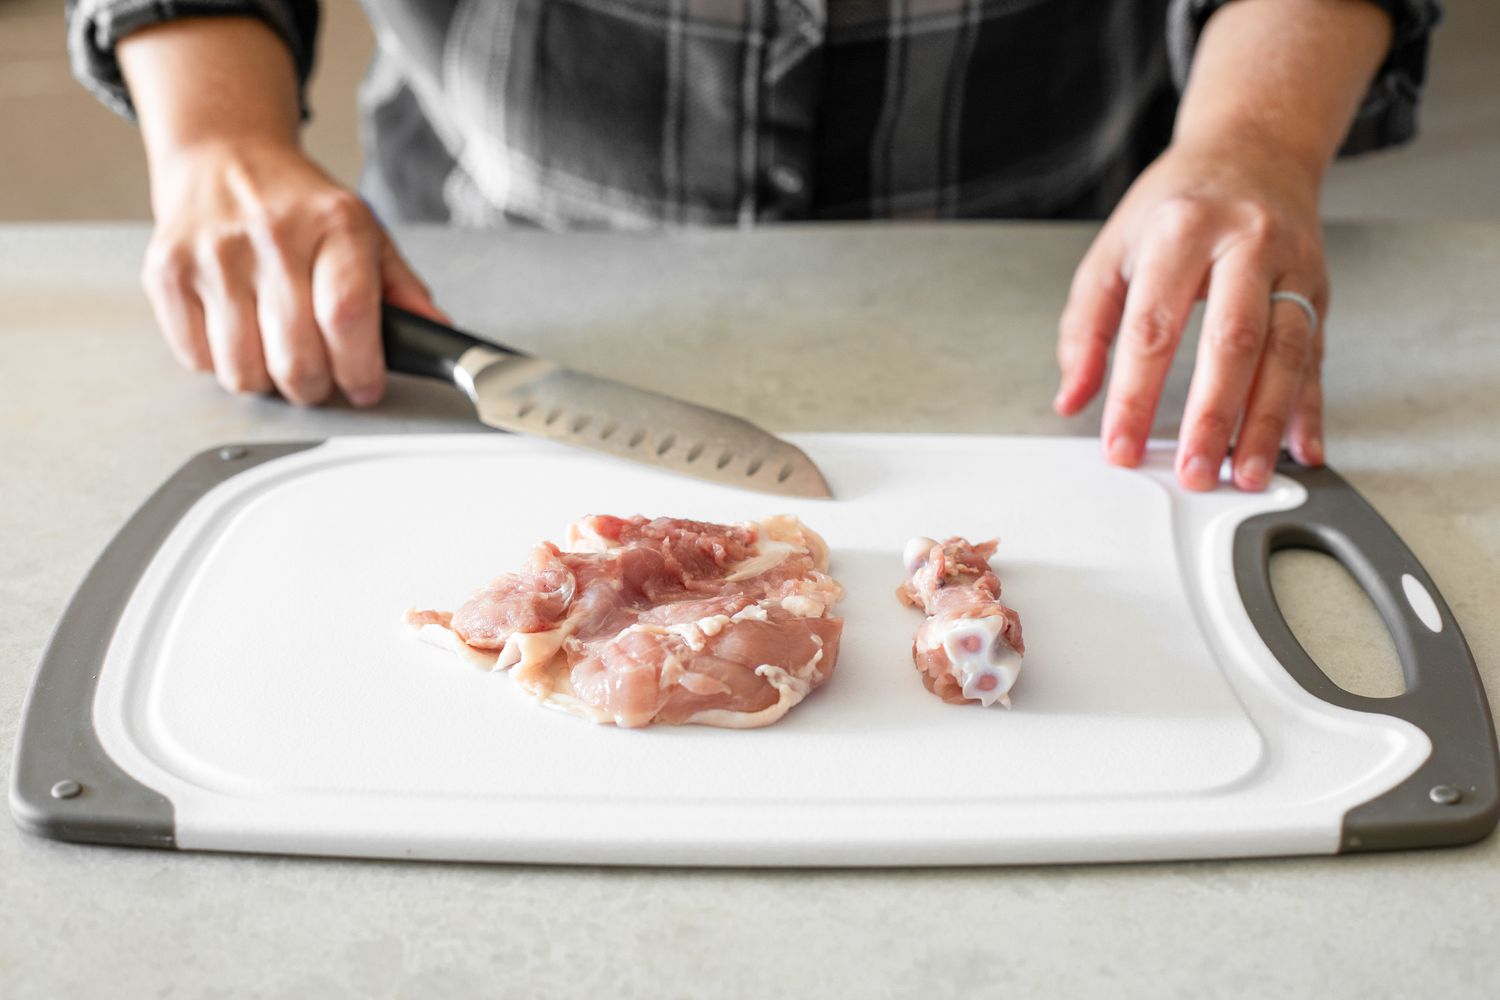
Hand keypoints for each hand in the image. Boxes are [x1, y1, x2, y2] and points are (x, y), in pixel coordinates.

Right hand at [141, 138, 443, 405]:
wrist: (224, 157)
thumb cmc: (300, 205)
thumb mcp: (365, 232)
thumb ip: (403, 289)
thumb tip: (436, 335)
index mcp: (334, 223)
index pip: (346, 316)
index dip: (359, 370)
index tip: (365, 387)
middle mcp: (272, 235)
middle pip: (296, 357)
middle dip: (317, 388)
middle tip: (323, 378)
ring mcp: (214, 254)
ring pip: (244, 371)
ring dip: (269, 382)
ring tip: (279, 355)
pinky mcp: (167, 272)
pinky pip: (199, 360)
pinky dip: (224, 365)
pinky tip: (240, 334)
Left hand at [1054, 138, 1326, 491]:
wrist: (1252, 148)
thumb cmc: (1175, 204)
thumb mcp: (1112, 250)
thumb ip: (1084, 327)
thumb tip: (1072, 397)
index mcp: (1182, 231)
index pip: (1153, 328)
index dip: (1136, 395)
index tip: (1122, 446)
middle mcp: (1246, 243)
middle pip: (1232, 341)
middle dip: (1214, 416)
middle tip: (1195, 472)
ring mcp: (1292, 266)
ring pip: (1287, 354)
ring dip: (1267, 423)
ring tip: (1246, 475)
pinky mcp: (1320, 289)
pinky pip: (1318, 357)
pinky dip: (1311, 408)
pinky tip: (1303, 448)